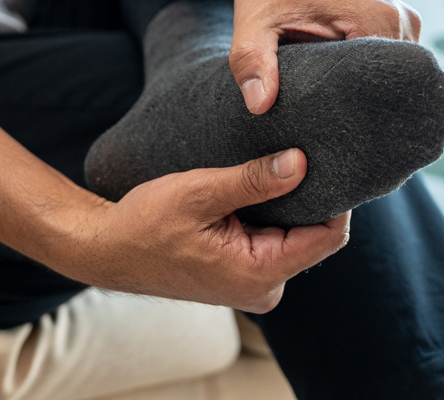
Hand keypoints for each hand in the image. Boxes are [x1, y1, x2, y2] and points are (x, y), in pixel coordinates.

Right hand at [78, 148, 350, 312]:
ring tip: (265, 170)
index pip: (328, 237)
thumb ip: (253, 180)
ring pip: (293, 236)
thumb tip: (302, 162)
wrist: (108, 251)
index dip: (335, 197)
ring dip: (283, 204)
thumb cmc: (146, 223)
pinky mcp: (243, 277)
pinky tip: (250, 191)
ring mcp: (254, 286)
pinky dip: (266, 215)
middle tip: (292, 154)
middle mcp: (264, 289)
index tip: (324, 158)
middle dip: (306, 197)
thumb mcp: (199, 193)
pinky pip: (273, 242)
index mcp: (260, 274)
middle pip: (313, 236)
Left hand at [230, 0, 421, 113]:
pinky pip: (389, 64)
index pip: (381, 87)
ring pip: (392, 77)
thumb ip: (252, 62)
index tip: (324, 132)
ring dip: (364, 95)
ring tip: (330, 114)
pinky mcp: (396, 23)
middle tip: (326, 133)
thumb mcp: (251, 22)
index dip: (353, 114)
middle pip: (391, 86)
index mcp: (378, 19)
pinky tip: (338, 93)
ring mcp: (406, 21)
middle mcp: (403, 20)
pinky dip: (366, 79)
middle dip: (360, 109)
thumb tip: (259, 106)